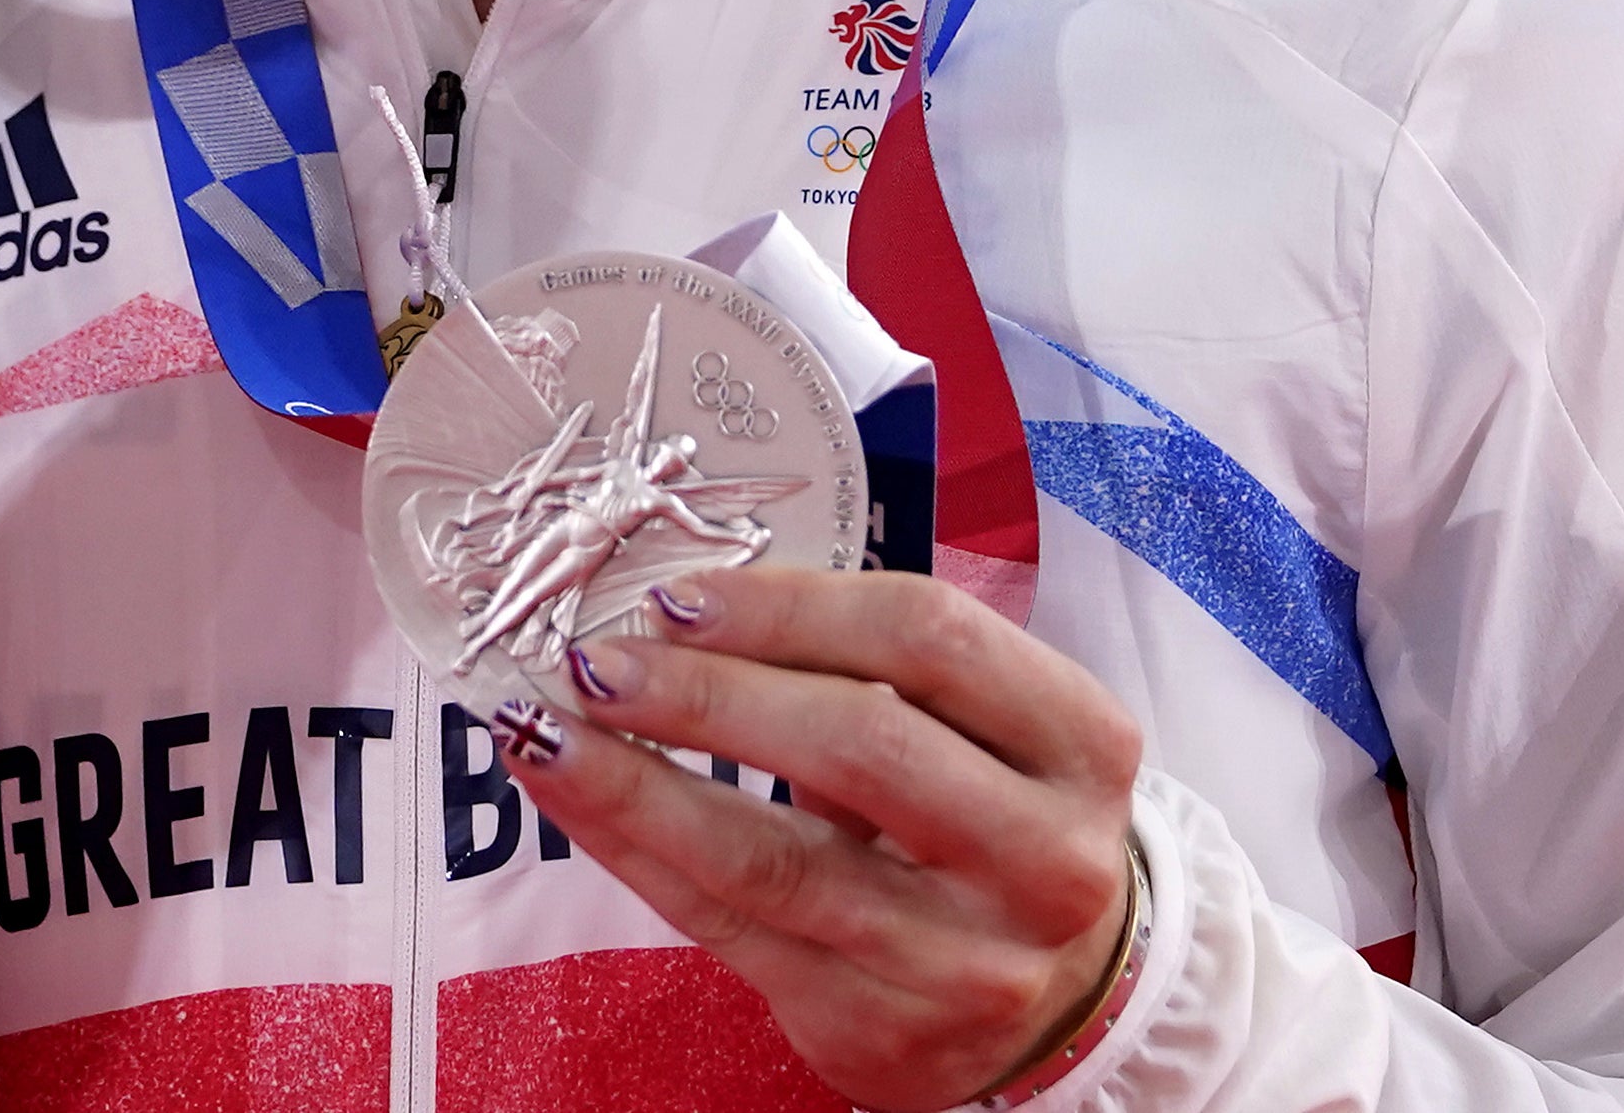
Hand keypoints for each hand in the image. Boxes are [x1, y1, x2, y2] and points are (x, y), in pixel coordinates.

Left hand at [506, 568, 1143, 1111]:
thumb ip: (871, 668)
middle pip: (859, 743)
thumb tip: (684, 610)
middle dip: (707, 693)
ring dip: (636, 783)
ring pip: (774, 857)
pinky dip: (636, 850)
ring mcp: (966, 958)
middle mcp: (1043, 858)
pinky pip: (729, 926)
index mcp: (1079, 744)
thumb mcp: (988, 731)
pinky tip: (574, 796)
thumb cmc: (995, 821)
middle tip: (598, 661)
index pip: (927, 637)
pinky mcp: (881, 1027)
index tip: (682, 595)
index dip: (790, 606)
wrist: (1063, 1002)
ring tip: (544, 727)